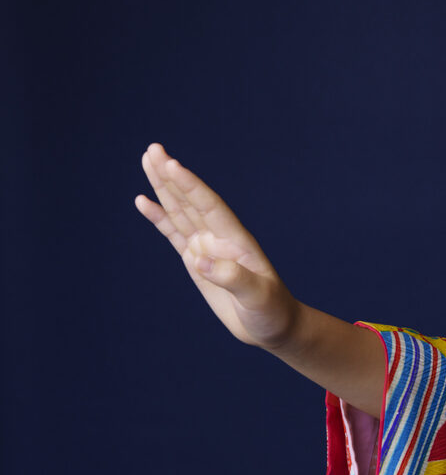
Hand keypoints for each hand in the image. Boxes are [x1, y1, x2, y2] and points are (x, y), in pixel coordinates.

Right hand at [135, 143, 299, 349]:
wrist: (273, 326)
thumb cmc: (271, 311)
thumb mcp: (257, 298)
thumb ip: (232, 279)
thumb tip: (199, 260)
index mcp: (237, 241)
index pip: (210, 206)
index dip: (190, 186)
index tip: (171, 164)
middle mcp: (220, 238)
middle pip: (191, 200)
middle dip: (172, 176)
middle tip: (152, 149)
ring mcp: (207, 248)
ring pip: (180, 211)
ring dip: (163, 188)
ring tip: (147, 160)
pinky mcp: (197, 262)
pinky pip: (174, 234)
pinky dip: (159, 218)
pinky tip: (143, 201)